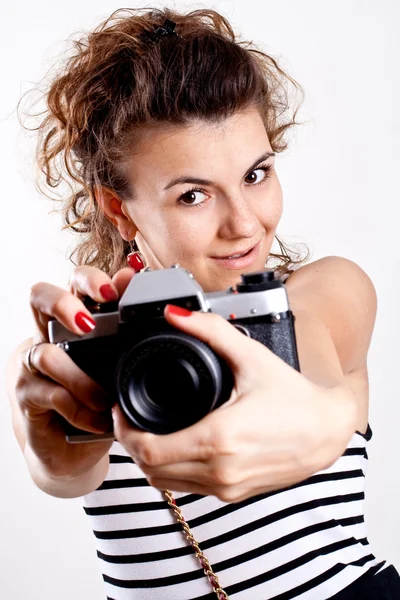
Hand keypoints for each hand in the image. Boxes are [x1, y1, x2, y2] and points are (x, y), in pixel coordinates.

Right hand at [14, 266, 134, 480]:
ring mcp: (34, 362)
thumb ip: (125, 328)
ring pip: (45, 352)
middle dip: (62, 303)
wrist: (74, 444)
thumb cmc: (100, 393)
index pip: (76, 282)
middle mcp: (50, 332)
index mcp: (77, 317)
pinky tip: (98, 419)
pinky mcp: (27, 393)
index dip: (91, 279)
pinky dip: (79, 409)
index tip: (114, 291)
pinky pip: (52, 394)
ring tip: (105, 399)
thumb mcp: (120, 362)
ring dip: (80, 379)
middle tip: (87, 323)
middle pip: (40, 296)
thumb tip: (135, 286)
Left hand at [112, 305, 355, 502]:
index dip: (123, 431)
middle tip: (129, 416)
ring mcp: (227, 488)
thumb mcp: (250, 356)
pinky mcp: (234, 494)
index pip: (148, 449)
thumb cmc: (294, 395)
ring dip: (149, 460)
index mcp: (218, 438)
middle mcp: (220, 470)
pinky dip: (171, 471)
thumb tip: (175, 315)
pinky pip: (187, 489)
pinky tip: (174, 447)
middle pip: (150, 469)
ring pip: (165, 484)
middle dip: (131, 443)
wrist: (326, 430)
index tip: (120, 409)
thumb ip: (210, 331)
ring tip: (147, 429)